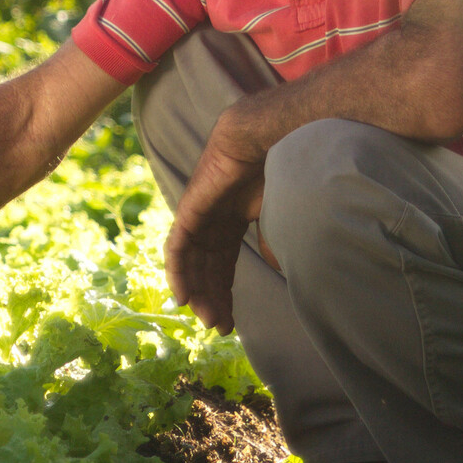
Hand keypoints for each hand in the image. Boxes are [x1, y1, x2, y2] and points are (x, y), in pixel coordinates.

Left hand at [164, 120, 266, 333]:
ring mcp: (198, 214)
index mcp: (230, 220)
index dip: (225, 293)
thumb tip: (278, 270)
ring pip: (190, 262)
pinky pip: (178, 246)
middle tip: (219, 328)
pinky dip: (178, 272)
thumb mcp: (281, 213)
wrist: (273, 134)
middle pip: (205, 268)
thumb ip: (275, 242)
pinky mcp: (190, 208)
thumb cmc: (283, 165)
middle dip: (211, 299)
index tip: (230, 322)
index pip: (222, 264)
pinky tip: (182, 296)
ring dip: (197, 292)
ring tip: (205, 319)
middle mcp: (211, 220)